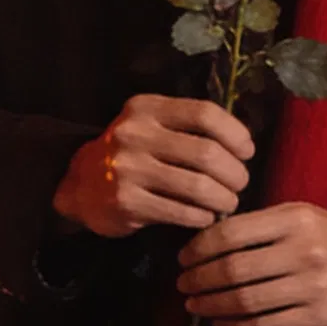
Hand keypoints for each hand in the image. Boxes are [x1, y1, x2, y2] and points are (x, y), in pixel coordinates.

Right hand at [52, 95, 253, 238]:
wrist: (79, 185)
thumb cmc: (131, 155)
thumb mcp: (151, 126)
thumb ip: (189, 127)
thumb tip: (243, 145)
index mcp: (147, 108)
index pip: (204, 113)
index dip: (235, 133)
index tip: (247, 151)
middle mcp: (135, 134)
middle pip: (206, 153)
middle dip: (234, 173)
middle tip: (240, 183)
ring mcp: (128, 168)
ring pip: (198, 186)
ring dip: (223, 198)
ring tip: (227, 202)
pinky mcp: (126, 201)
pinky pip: (181, 212)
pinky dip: (202, 217)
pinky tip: (205, 216)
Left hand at [176, 203, 326, 325]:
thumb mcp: (299, 215)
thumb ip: (259, 225)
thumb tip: (205, 240)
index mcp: (295, 220)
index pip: (233, 233)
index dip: (200, 247)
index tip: (183, 258)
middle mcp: (305, 252)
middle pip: (235, 270)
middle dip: (200, 279)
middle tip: (182, 285)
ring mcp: (313, 288)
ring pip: (248, 302)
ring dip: (212, 305)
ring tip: (194, 305)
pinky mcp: (318, 318)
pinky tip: (220, 322)